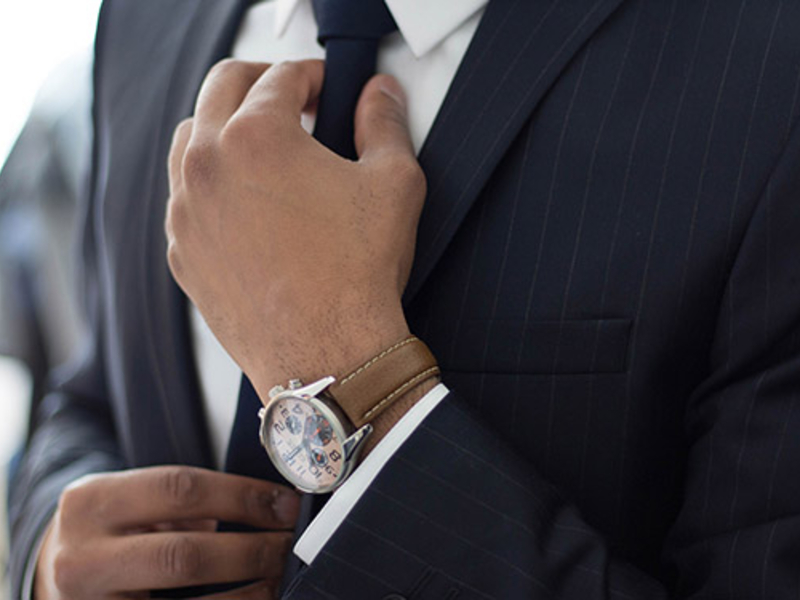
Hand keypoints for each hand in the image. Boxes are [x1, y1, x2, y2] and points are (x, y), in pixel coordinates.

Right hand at [34, 466, 299, 598]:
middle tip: (293, 545)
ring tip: (282, 577)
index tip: (287, 504)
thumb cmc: (114, 529)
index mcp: (92, 502)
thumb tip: (273, 505)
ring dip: (249, 593)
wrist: (56, 575)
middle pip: (185, 554)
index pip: (180, 489)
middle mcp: (82, 558)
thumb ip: (186, 499)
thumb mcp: (132, 499)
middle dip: (252, 550)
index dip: (243, 496)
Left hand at [165, 59, 426, 406]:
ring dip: (225, 128)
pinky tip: (245, 203)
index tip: (327, 88)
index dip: (313, 75)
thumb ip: (385, 124)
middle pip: (222, 88)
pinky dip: (210, 184)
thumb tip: (381, 95)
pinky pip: (184, 198)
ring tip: (263, 148)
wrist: (327, 355)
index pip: (280, 76)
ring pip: (190, 139)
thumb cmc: (359, 274)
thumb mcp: (394, 184)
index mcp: (256, 136)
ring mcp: (185, 212)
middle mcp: (207, 166)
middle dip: (261, 83)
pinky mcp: (182, 253)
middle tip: (293, 101)